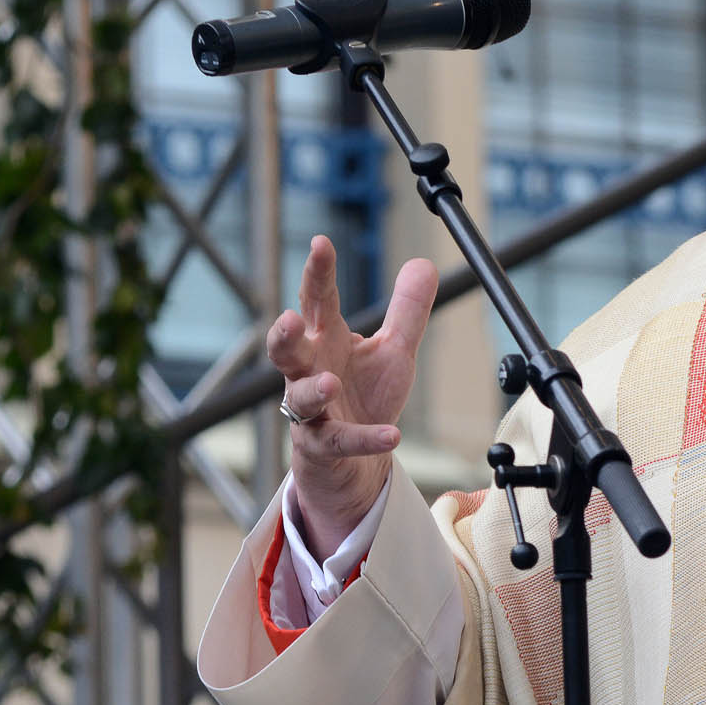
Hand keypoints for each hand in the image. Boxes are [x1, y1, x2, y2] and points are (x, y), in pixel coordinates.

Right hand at [268, 236, 437, 557]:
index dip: (317, 273)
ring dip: (313, 391)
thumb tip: (422, 262)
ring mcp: (312, 413)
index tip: (320, 243)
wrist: (355, 461)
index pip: (317, 302)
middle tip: (288, 321)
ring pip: (300, 399)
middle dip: (284, 336)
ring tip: (330, 382)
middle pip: (287, 351)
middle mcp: (311, 373)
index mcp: (326, 342)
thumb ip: (406, 311)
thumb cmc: (365, 396)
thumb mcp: (393, 350)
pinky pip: (341, 441)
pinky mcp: (323, 446)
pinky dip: (366, 438)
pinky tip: (392, 436)